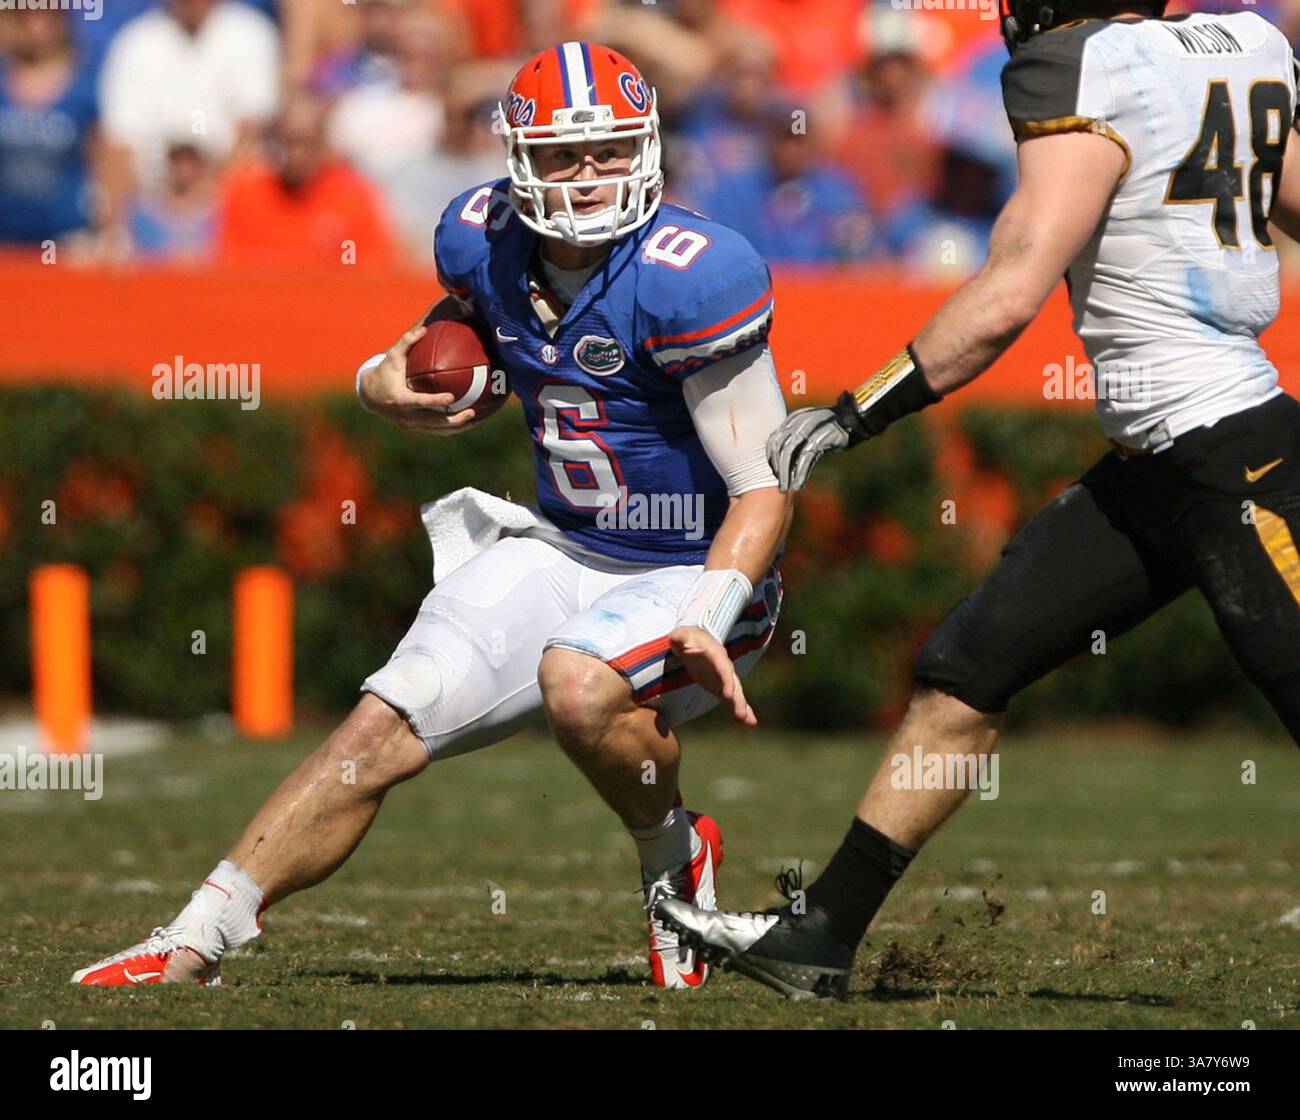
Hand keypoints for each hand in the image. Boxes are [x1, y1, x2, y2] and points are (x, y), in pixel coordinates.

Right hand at [359, 323, 482, 434]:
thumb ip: (407, 342)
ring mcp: (411, 425)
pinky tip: (467, 423)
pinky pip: (436, 431)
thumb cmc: (385, 372)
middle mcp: (406, 416)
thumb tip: (424, 329)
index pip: (420, 402)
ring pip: (437, 430)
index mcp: (400, 399)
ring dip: (457, 427)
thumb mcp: (393, 356)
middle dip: (454, 419)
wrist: (369, 395)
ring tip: (475, 420)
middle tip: (472, 411)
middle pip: (433, 422)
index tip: (451, 397)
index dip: (435, 401)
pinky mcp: (415, 428)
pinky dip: (451, 428)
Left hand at [668, 625, 755, 726]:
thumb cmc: (687, 638)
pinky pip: (730, 700)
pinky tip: (745, 722)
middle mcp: (724, 667)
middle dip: (737, 699)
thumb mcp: (682, 636)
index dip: (727, 681)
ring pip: (735, 694)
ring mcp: (723, 678)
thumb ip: (680, 638)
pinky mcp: (720, 686)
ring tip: (749, 722)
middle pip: (734, 684)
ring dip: (741, 707)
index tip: (728, 694)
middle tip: (741, 714)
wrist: (695, 641)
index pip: (724, 668)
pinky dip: (737, 710)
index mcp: (716, 654)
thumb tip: (675, 638)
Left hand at [766, 406, 852, 491]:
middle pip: (779, 447)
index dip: (771, 458)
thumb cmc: (830, 429)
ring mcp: (808, 429)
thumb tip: (787, 465)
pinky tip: (798, 485)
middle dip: (777, 469)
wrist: (853, 419)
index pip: (773, 439)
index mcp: (793, 419)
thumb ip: (797, 443)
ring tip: (786, 488)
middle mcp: (797, 422)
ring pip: (789, 453)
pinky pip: (805, 458)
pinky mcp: (820, 438)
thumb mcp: (810, 431)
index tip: (774, 473)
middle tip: (779, 485)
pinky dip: (800, 473)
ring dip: (786, 474)